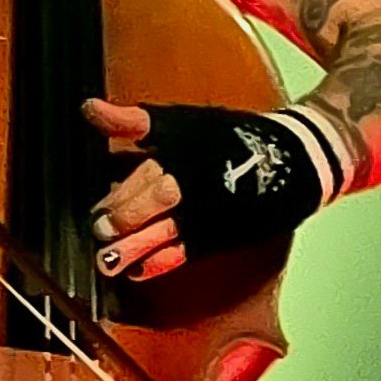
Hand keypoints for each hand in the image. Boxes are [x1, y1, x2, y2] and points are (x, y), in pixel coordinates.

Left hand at [85, 93, 335, 275]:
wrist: (291, 158)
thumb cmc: (231, 137)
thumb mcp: (180, 121)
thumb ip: (132, 121)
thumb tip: (90, 109)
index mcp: (181, 153)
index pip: (141, 177)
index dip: (116, 196)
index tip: (97, 208)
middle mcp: (192, 184)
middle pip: (150, 204)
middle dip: (122, 220)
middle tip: (101, 232)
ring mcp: (205, 213)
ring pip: (163, 232)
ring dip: (133, 248)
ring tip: (108, 260)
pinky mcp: (217, 235)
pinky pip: (185, 253)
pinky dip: (160, 263)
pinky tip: (139, 270)